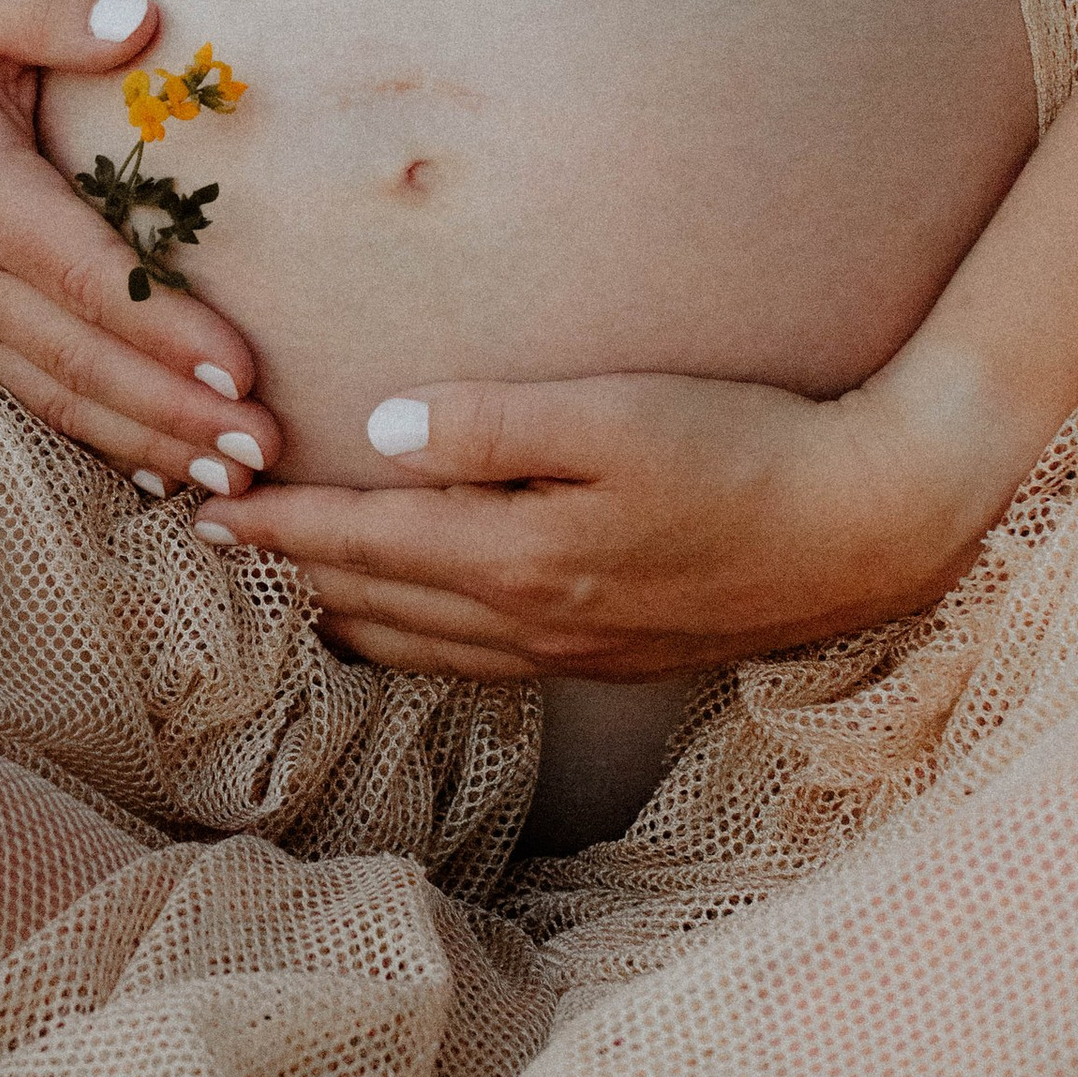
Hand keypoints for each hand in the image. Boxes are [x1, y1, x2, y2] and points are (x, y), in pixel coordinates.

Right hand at [0, 0, 280, 492]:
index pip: (84, 278)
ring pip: (55, 394)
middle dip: (174, 413)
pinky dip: (96, 438)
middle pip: (79, 359)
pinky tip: (161, 471)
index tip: (240, 371)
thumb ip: (57, 10)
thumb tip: (145, 20)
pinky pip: (28, 395)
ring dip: (146, 441)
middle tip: (264, 450)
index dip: (163, 330)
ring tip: (233, 478)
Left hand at [194, 366, 1008, 679]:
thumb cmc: (744, 447)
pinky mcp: (609, 650)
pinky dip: (412, 642)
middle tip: (210, 544)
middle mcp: (530, 621)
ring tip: (284, 590)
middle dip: (289, 571)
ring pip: (418, 644)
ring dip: (342, 613)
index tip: (209, 505)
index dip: (280, 524)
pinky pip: (474, 662)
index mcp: (517, 559)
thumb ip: (490, 425)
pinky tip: (402, 627)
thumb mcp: (614, 414)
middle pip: (374, 599)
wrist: (868, 527)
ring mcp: (570, 648)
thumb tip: (380, 432)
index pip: (364, 540)